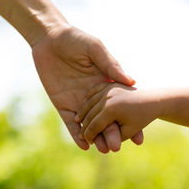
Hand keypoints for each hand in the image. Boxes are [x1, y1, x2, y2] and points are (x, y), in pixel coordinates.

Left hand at [32, 24, 143, 152]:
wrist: (49, 38)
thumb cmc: (75, 39)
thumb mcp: (96, 49)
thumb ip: (111, 65)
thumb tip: (132, 81)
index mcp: (105, 84)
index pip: (120, 106)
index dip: (130, 121)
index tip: (139, 136)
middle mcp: (93, 97)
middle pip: (105, 120)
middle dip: (111, 133)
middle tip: (117, 147)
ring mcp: (78, 102)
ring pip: (89, 124)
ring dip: (95, 137)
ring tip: (104, 150)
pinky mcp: (62, 104)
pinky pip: (70, 122)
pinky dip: (76, 134)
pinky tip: (83, 145)